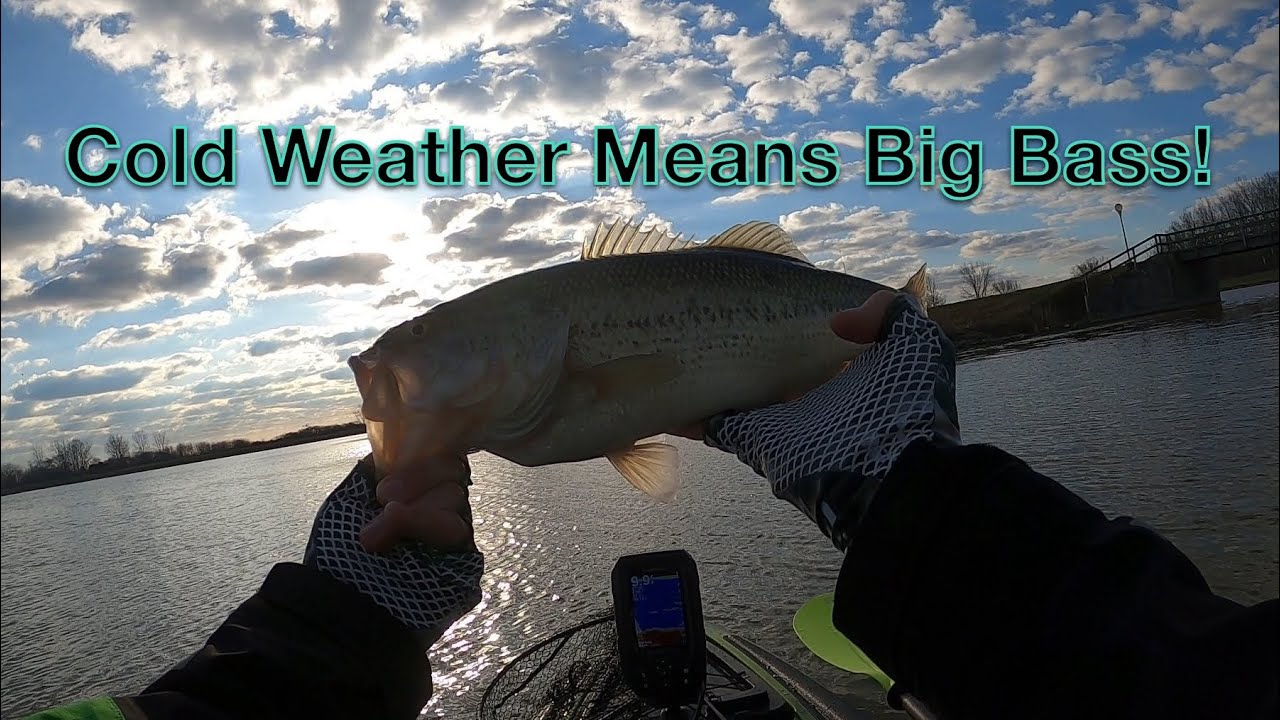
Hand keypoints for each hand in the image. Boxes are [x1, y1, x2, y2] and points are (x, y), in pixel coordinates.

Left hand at [304, 454, 483, 645]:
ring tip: (378, 538)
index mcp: (415, 496)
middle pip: (453, 475)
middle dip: (415, 482)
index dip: (422, 462)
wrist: (338, 606)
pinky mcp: (464, 566)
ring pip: (456, 499)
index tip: (386, 481)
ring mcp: (453, 542)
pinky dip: (426, 526)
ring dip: (413, 512)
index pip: (441, 461)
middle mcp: (438, 515)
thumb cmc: (337, 556)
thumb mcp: (349, 500)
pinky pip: (458, 531)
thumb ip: (376, 468)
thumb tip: (400, 447)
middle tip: (382, 503)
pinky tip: (402, 543)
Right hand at [693, 290, 960, 549]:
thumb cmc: (911, 407)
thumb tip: (839, 317)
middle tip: (712, 315)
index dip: (792, 325)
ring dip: (709, 374)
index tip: (766, 302)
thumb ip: (888, 312)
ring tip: (678, 343)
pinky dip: (689, 411)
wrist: (897, 474)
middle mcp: (811, 398)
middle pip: (768, 366)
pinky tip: (671, 389)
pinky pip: (712, 424)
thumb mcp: (916, 342)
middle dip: (742, 345)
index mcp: (848, 375)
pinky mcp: (756, 442)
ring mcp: (781, 422)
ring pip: (736, 393)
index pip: (813, 345)